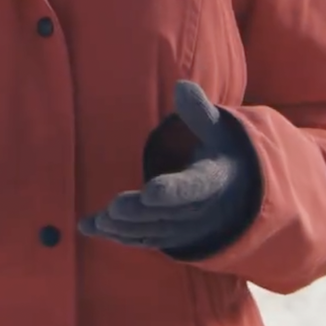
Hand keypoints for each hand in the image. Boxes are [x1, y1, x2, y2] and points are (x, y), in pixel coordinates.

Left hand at [79, 81, 258, 257]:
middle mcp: (198, 210)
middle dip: (139, 213)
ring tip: (97, 221)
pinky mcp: (167, 236)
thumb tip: (182, 86)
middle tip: (113, 208)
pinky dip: (116, 235)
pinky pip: (141, 239)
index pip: (193, 188)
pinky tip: (88, 227)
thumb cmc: (220, 153)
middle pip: (166, 215)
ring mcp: (183, 228)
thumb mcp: (218, 131)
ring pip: (151, 232)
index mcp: (211, 181)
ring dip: (124, 228)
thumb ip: (199, 112)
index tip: (151, 191)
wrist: (237, 193)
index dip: (173, 192)